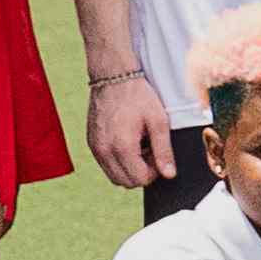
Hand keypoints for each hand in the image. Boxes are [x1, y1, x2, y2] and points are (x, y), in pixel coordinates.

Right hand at [83, 71, 170, 193]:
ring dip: (129, 168)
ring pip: (114, 176)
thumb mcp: (158, 122)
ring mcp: (94, 148)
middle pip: (125, 182)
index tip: (158, 154)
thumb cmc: (138, 96)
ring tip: (140, 145)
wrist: (113, 77)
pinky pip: (105, 164)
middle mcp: (103, 151)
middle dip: (141, 172)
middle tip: (150, 150)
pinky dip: (118, 160)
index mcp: (121, 147)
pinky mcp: (91, 143)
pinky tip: (128, 141)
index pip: (139, 179)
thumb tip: (169, 174)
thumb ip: (164, 151)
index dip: (154, 172)